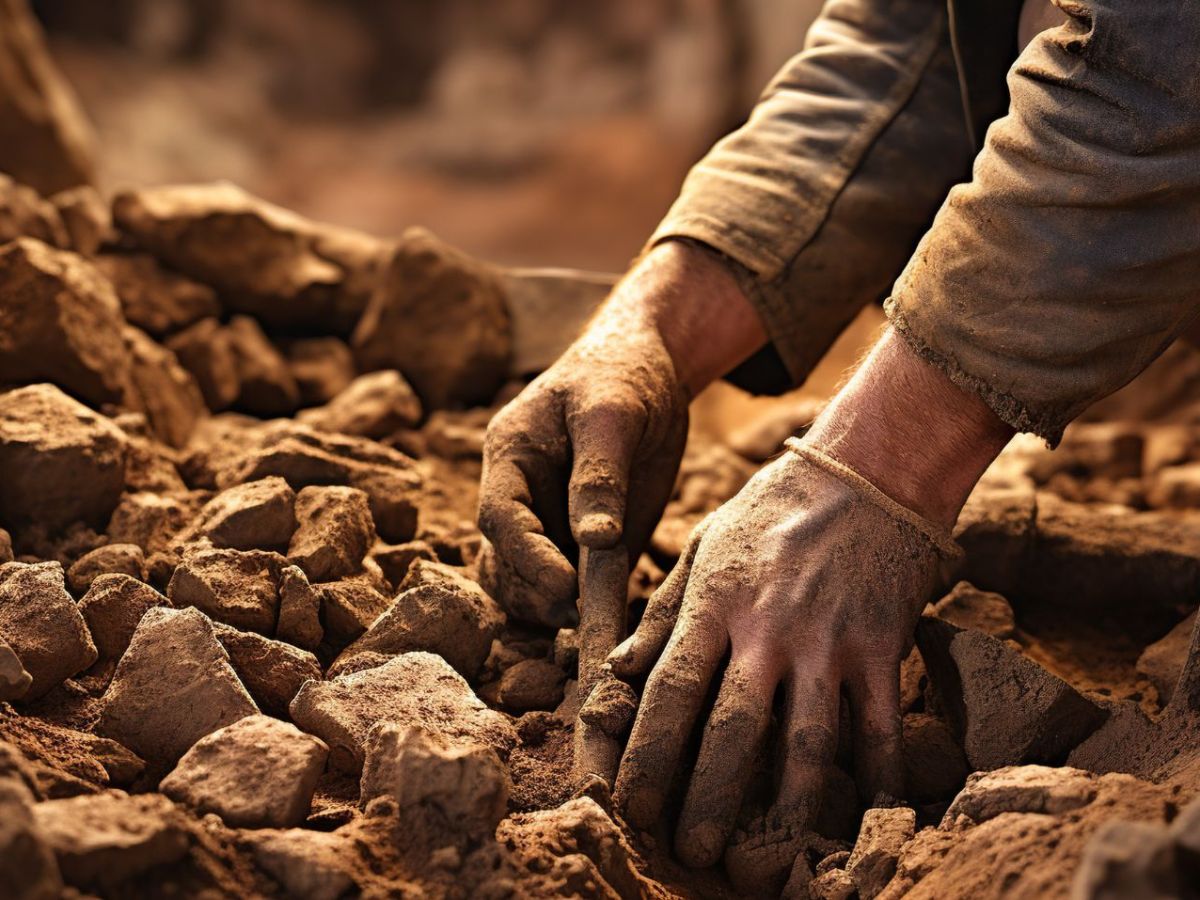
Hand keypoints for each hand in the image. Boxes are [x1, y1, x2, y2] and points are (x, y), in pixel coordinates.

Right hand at [478, 241, 764, 626]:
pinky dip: (581, 610)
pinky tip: (612, 618)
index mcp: (510, 455)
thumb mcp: (613, 415)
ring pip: (522, 586)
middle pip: (500, 563)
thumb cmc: (622, 379)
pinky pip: (565, 590)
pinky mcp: (580, 544)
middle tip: (584, 611)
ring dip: (550, 610)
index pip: (499, 517)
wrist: (647, 369)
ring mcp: (546, 523)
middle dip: (535, 594)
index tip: (566, 586)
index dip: (527, 557)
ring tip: (597, 619)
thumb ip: (601, 477)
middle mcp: (518, 495)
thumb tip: (595, 541)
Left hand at [608, 329, 1012, 891]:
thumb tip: (617, 670)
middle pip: (732, 731)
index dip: (648, 755)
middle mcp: (768, 629)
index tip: (632, 805)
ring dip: (784, 812)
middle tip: (691, 853)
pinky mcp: (882, 648)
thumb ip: (663, 612)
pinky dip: (876, 778)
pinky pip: (879, 726)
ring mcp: (829, 641)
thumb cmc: (772, 510)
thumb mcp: (704, 546)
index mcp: (715, 603)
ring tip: (762, 860)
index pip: (670, 691)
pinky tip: (866, 820)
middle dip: (708, 801)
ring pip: (806, 744)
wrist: (866, 471)